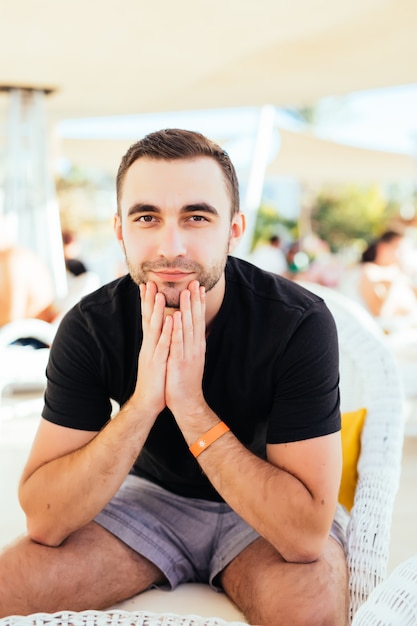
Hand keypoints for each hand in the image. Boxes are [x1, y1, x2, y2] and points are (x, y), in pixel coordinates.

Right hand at [132, 282, 171, 415]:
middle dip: (149, 300)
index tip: (149, 285)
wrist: (149, 401)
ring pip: (154, 329)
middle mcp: (149, 345)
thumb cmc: (156, 379)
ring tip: (159, 295)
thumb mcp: (157, 357)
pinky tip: (168, 321)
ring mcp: (152, 353)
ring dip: (156, 312)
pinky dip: (165, 333)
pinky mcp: (157, 364)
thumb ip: (158, 342)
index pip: (149, 318)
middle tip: (149, 282)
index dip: (148, 302)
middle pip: (148, 319)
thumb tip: (162, 329)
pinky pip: (162, 346)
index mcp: (151, 343)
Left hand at [166, 280, 206, 418]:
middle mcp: (194, 346)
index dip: (198, 303)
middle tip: (195, 282)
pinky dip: (177, 329)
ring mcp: (188, 353)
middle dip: (194, 300)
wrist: (187, 402)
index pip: (198, 320)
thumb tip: (193, 332)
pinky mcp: (180, 361)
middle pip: (195, 319)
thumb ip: (191, 344)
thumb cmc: (185, 381)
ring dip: (187, 309)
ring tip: (186, 292)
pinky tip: (176, 317)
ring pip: (188, 327)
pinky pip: (178, 342)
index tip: (198, 287)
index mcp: (196, 345)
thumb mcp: (191, 359)